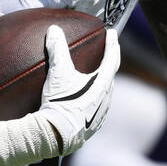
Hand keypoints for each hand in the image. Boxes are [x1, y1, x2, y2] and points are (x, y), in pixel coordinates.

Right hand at [36, 25, 120, 155]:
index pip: (111, 58)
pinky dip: (97, 98)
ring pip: (106, 93)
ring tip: (99, 76)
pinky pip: (99, 107)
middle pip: (111, 76)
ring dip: (104, 82)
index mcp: (103, 83)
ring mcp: (102, 113)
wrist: (57, 134)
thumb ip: (57, 50)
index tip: (112, 33)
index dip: (112, 44)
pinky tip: (90, 100)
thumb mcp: (58, 73)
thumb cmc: (60, 103)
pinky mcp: (94, 125)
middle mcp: (106, 98)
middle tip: (109, 51)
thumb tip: (54, 30)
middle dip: (110, 62)